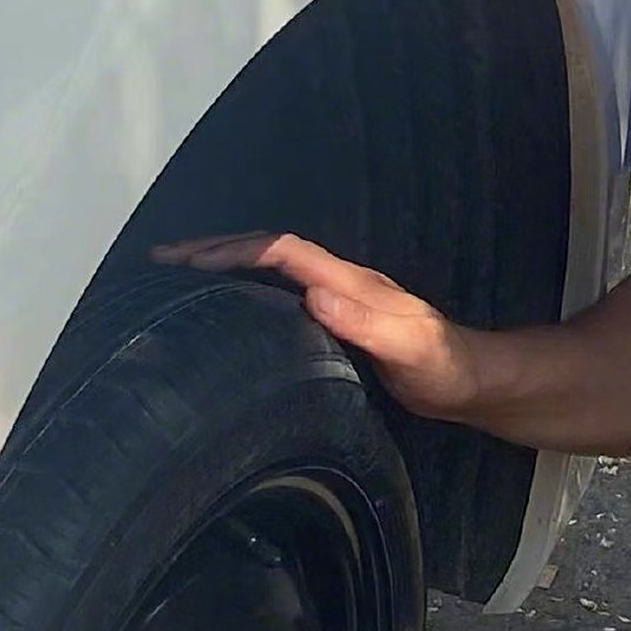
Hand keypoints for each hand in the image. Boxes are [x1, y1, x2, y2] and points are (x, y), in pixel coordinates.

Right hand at [152, 233, 480, 419]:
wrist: (470, 381)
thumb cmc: (444, 368)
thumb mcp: (410, 349)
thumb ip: (367, 324)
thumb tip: (314, 296)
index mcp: (349, 282)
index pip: (282, 252)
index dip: (235, 251)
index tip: (188, 262)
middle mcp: (338, 283)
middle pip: (268, 252)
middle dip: (214, 250)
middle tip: (160, 261)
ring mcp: (336, 299)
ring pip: (270, 270)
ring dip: (224, 264)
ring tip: (175, 276)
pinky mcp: (334, 320)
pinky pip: (279, 293)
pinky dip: (244, 289)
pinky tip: (224, 306)